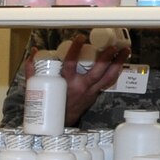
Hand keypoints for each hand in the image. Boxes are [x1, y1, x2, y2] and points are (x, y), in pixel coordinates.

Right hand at [16, 35, 130, 127]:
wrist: (59, 122)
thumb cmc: (49, 104)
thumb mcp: (37, 87)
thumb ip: (33, 69)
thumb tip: (34, 51)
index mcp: (66, 83)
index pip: (71, 63)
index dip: (75, 50)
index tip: (80, 38)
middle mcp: (81, 87)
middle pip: (97, 71)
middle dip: (107, 58)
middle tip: (113, 45)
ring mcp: (90, 91)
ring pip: (107, 77)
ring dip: (118, 63)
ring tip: (125, 50)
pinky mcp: (95, 94)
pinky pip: (108, 82)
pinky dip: (116, 72)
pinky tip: (121, 62)